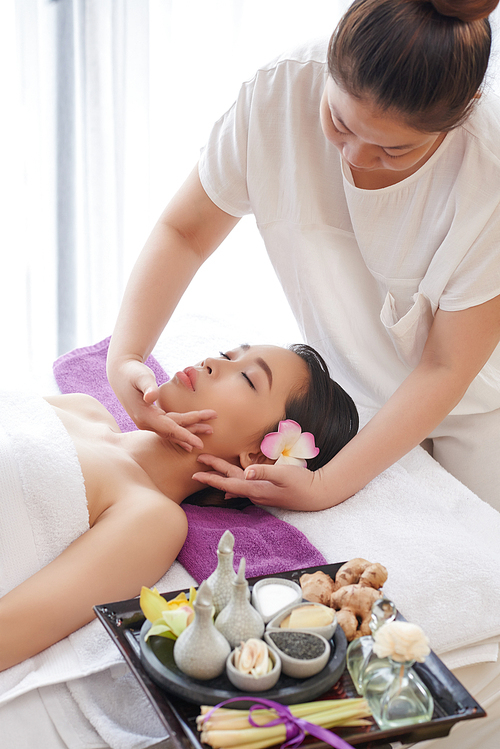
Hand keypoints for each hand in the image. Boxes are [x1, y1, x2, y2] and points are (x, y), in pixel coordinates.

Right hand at [110, 358, 215, 449]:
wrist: (120, 373)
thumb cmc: (132, 372)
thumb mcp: (141, 377)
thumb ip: (147, 386)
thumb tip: (151, 397)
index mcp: (144, 415)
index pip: (169, 428)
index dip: (185, 435)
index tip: (199, 443)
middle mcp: (145, 422)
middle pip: (173, 430)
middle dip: (193, 431)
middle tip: (212, 430)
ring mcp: (147, 422)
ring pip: (172, 430)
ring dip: (190, 430)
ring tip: (208, 430)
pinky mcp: (151, 418)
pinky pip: (169, 427)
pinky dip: (181, 431)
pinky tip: (190, 438)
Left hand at [193, 455, 323, 510]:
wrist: (316, 495)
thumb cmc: (301, 483)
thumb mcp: (284, 474)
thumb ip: (264, 472)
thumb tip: (246, 472)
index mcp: (256, 488)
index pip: (229, 483)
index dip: (212, 478)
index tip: (196, 474)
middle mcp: (255, 492)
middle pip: (229, 481)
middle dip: (212, 473)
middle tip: (196, 465)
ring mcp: (260, 492)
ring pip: (236, 482)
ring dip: (222, 476)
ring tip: (208, 471)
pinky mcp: (266, 490)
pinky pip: (244, 485)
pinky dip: (234, 481)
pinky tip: (230, 484)